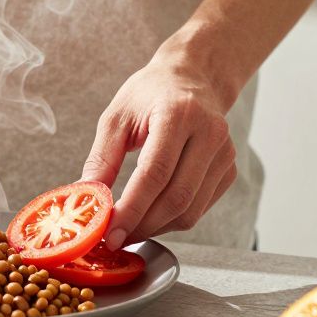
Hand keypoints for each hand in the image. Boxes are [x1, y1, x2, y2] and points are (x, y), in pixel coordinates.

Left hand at [81, 55, 237, 247]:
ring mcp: (225, 153)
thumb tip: (88, 199)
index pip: (155, 173)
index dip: (131, 209)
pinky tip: (151, 215)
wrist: (192, 77)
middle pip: (177, 198)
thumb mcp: (116, 117)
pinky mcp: (229, 169)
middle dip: (142, 225)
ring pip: (191, 210)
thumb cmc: (150, 93)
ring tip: (129, 227)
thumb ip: (101, 158)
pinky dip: (172, 219)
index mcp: (179, 114)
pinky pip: (200, 208)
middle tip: (115, 238)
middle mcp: (209, 133)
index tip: (110, 232)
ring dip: (156, 227)